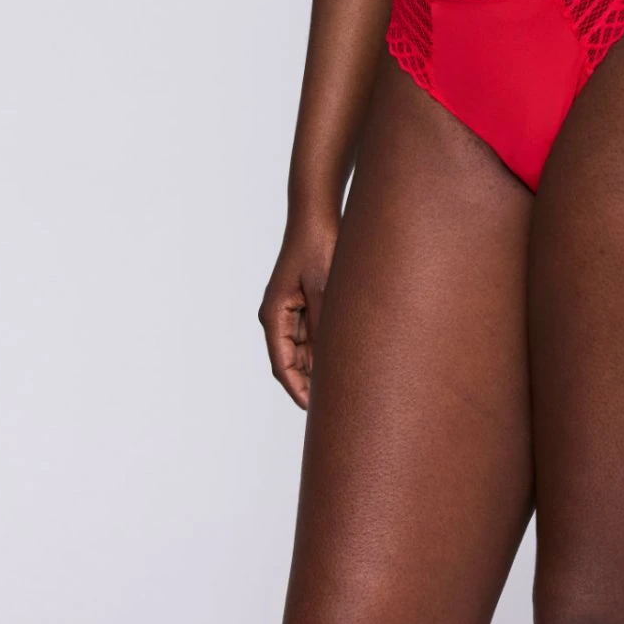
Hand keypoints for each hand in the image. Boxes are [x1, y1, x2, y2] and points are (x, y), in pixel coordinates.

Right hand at [258, 209, 339, 409]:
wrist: (318, 212)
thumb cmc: (318, 245)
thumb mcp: (324, 288)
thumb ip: (325, 325)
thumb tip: (332, 361)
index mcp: (275, 314)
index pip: (282, 365)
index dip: (298, 390)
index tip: (316, 411)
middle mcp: (279, 315)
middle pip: (293, 361)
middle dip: (311, 382)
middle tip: (338, 404)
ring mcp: (292, 308)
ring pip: (305, 349)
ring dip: (321, 364)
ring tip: (348, 383)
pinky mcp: (306, 299)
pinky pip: (314, 332)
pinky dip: (327, 345)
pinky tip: (348, 355)